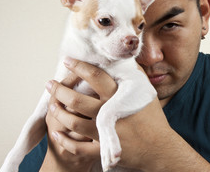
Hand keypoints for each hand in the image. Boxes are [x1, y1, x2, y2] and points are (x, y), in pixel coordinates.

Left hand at [44, 58, 209, 170]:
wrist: (159, 148)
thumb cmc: (153, 119)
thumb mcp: (147, 92)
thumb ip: (135, 75)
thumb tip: (125, 59)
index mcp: (120, 96)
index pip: (95, 75)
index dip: (79, 66)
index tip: (68, 60)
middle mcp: (110, 113)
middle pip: (77, 99)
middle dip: (59, 90)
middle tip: (50, 84)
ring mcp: (105, 133)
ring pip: (73, 122)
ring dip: (58, 113)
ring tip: (51, 105)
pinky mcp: (103, 150)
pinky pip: (77, 147)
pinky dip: (64, 140)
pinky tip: (57, 132)